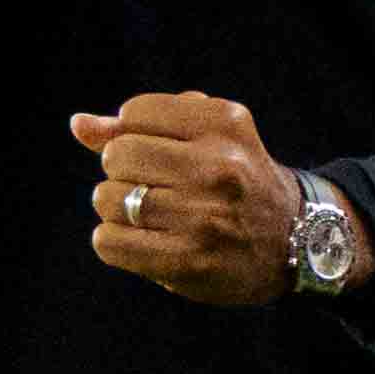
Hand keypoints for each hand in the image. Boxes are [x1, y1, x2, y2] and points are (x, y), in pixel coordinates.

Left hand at [76, 91, 298, 304]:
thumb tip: (79, 125)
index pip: (134, 113)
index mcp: (224, 124)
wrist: (295, 241)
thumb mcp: (205, 137)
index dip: (135, 133)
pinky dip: (113, 242)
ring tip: (147, 215)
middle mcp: (217, 166)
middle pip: (116, 156)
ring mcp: (203, 216)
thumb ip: (140, 127)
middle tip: (152, 185)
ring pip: (108, 199)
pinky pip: (108, 243)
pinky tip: (140, 241)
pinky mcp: (188, 260)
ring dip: (117, 208)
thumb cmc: (236, 181)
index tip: (158, 151)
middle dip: (123, 171)